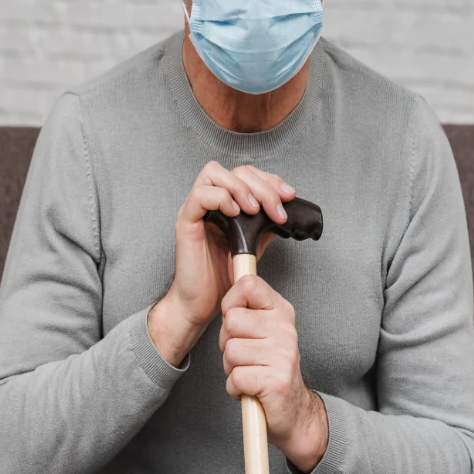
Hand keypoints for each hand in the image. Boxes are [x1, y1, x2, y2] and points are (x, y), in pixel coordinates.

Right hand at [148, 162, 297, 366]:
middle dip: (262, 186)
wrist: (202, 303)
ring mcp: (195, 209)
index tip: (288, 196)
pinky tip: (234, 214)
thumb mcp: (252, 246)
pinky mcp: (185, 221)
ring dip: (241, 188)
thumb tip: (286, 211)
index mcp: (226, 203)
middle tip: (276, 209)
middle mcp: (209, 201)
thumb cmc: (222, 276)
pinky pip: (199, 195)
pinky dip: (221, 198)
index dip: (270, 180)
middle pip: (235, 170)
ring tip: (254, 210)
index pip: (247, 174)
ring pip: (213, 173)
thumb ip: (264, 225)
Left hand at [219, 274, 328, 472]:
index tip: (236, 321)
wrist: (294, 410)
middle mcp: (285, 329)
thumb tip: (224, 282)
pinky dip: (235, 388)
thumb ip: (244, 309)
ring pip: (230, 352)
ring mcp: (283, 355)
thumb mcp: (261, 331)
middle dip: (227, 343)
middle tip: (245, 356)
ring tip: (250, 373)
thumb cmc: (267, 366)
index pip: (248, 284)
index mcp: (281, 311)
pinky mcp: (277, 381)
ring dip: (231, 368)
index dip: (231, 302)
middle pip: (230, 322)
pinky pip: (235, 378)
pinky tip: (251, 389)